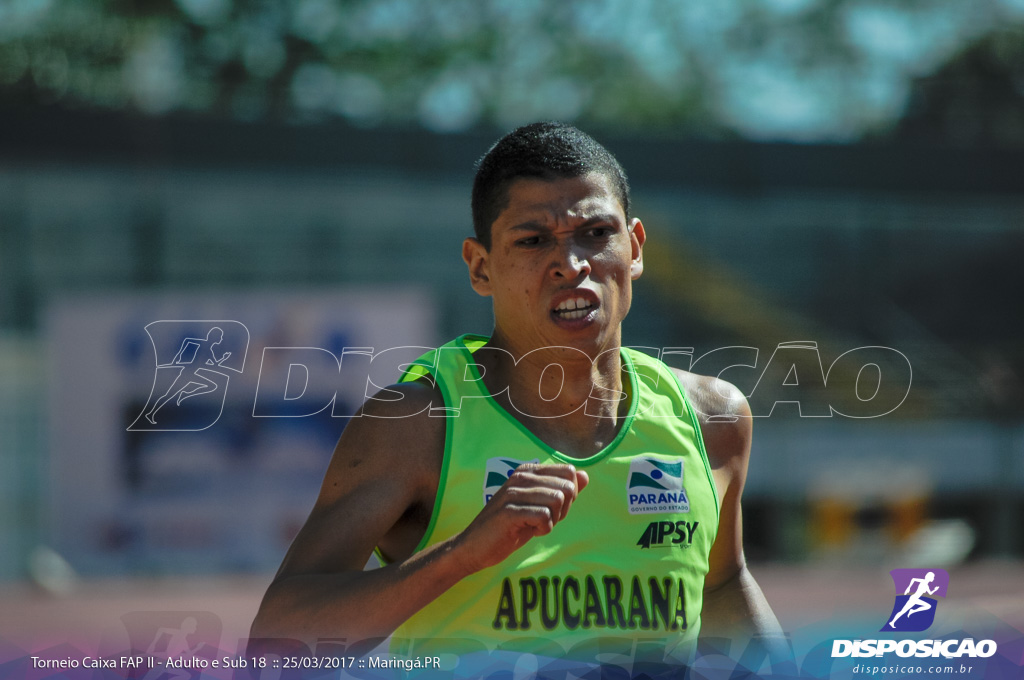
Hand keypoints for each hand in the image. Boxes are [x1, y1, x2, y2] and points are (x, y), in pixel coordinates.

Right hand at [454, 463, 588, 573]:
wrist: (476, 546)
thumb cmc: (510, 527)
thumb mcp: (540, 505)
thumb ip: (561, 490)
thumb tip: (585, 475)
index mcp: (528, 471)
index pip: (568, 472)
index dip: (569, 494)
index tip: (551, 508)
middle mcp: (520, 477)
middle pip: (566, 487)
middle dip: (562, 509)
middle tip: (543, 519)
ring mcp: (513, 492)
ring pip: (557, 500)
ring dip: (552, 520)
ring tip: (534, 525)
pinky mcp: (509, 511)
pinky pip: (545, 516)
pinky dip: (543, 529)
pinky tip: (529, 531)